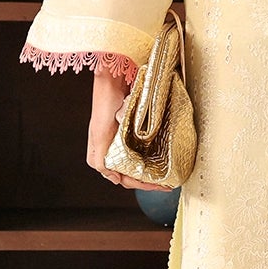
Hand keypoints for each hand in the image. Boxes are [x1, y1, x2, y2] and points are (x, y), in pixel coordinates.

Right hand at [87, 72, 158, 190]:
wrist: (113, 83)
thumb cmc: (104, 106)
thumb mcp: (99, 134)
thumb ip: (100, 159)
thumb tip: (114, 179)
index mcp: (100, 157)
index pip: (124, 179)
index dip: (142, 185)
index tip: (159, 185)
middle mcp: (111, 152)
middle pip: (133, 174)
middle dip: (149, 181)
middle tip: (168, 183)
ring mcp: (122, 143)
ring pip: (138, 164)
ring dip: (152, 170)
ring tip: (168, 173)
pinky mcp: (131, 134)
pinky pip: (143, 149)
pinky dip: (152, 156)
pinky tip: (163, 157)